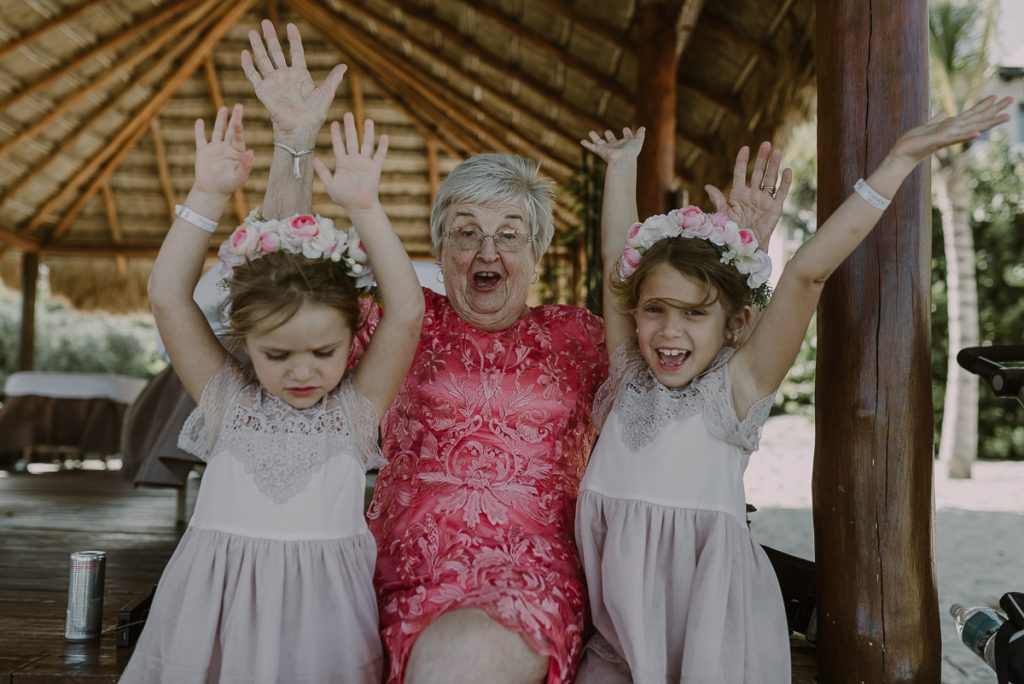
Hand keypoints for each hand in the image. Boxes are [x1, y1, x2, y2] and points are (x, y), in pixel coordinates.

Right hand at [193, 104, 253, 196]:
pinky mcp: (202, 152)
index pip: (239, 137)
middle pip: (231, 130)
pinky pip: (200, 139)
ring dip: (220, 120)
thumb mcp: (239, 177)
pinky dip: (199, 130)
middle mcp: (227, 149)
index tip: (238, 120)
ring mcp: (215, 149)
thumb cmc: (228, 186)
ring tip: (224, 108)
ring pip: (218, 131)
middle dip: (235, 118)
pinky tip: (200, 121)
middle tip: (239, 106)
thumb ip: (246, 165)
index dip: (239, 128)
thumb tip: (251, 151)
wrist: (211, 192)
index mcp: (237, 153)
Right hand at [241, 20, 345, 138]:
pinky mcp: (263, 91)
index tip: (291, 26)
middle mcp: (285, 77)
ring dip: (257, 46)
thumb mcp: (326, 93)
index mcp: (300, 75)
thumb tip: (344, 67)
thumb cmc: (314, 114)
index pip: (296, 52)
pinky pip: (253, 75)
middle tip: (265, 21)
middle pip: (276, 52)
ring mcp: (273, 83)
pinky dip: (248, 65)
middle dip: (270, 37)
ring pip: (263, 60)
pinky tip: (244, 53)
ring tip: (251, 31)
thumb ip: (333, 79)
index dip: (294, 39)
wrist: (300, 128)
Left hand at [313, 112, 387, 210]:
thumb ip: (322, 171)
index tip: (334, 123)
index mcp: (342, 163)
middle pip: (352, 140)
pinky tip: (384, 136)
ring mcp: (365, 163)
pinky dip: (382, 146)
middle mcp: (354, 160)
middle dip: (350, 127)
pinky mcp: (375, 169)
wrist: (358, 207)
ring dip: (367, 132)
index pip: (339, 145)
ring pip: (366, 144)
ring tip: (368, 120)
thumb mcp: (330, 184)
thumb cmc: (344, 198)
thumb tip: (314, 158)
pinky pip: (379, 155)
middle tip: (348, 114)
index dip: (336, 134)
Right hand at [581, 127, 645, 162]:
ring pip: (599, 142)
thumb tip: (643, 128)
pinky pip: (592, 147)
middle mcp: (616, 147)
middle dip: (609, 136)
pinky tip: (582, 141)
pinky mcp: (601, 151)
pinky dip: (587, 144)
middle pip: (611, 140)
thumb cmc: (631, 152)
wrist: (622, 160)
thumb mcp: (638, 141)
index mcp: (625, 144)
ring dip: (594, 137)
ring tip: (590, 132)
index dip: (627, 134)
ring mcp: (607, 149)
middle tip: (607, 131)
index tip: (626, 129)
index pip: (626, 138)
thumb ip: (640, 134)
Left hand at [704, 141, 791, 246]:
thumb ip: (718, 200)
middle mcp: (752, 195)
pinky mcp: (775, 208)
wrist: (744, 247)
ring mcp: (764, 200)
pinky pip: (781, 193)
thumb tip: (707, 186)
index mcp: (738, 195)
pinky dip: (785, 182)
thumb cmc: (732, 232)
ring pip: (770, 179)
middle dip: (761, 158)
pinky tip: (787, 171)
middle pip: (758, 173)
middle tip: (766, 143)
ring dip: (774, 165)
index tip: (745, 148)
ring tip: (777, 151)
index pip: (741, 173)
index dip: (743, 161)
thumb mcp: (723, 215)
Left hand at [888, 95, 1012, 166]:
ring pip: (972, 127)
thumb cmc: (914, 142)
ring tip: (1006, 116)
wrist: (902, 154)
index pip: (970, 114)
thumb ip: (937, 120)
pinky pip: (956, 138)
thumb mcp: (927, 126)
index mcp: (951, 126)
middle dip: (994, 110)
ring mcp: (949, 137)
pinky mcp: (940, 141)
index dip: (982, 105)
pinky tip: (978, 133)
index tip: (996, 96)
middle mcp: (953, 131)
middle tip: (1011, 99)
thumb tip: (944, 113)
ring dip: (989, 122)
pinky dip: (967, 135)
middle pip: (978, 118)